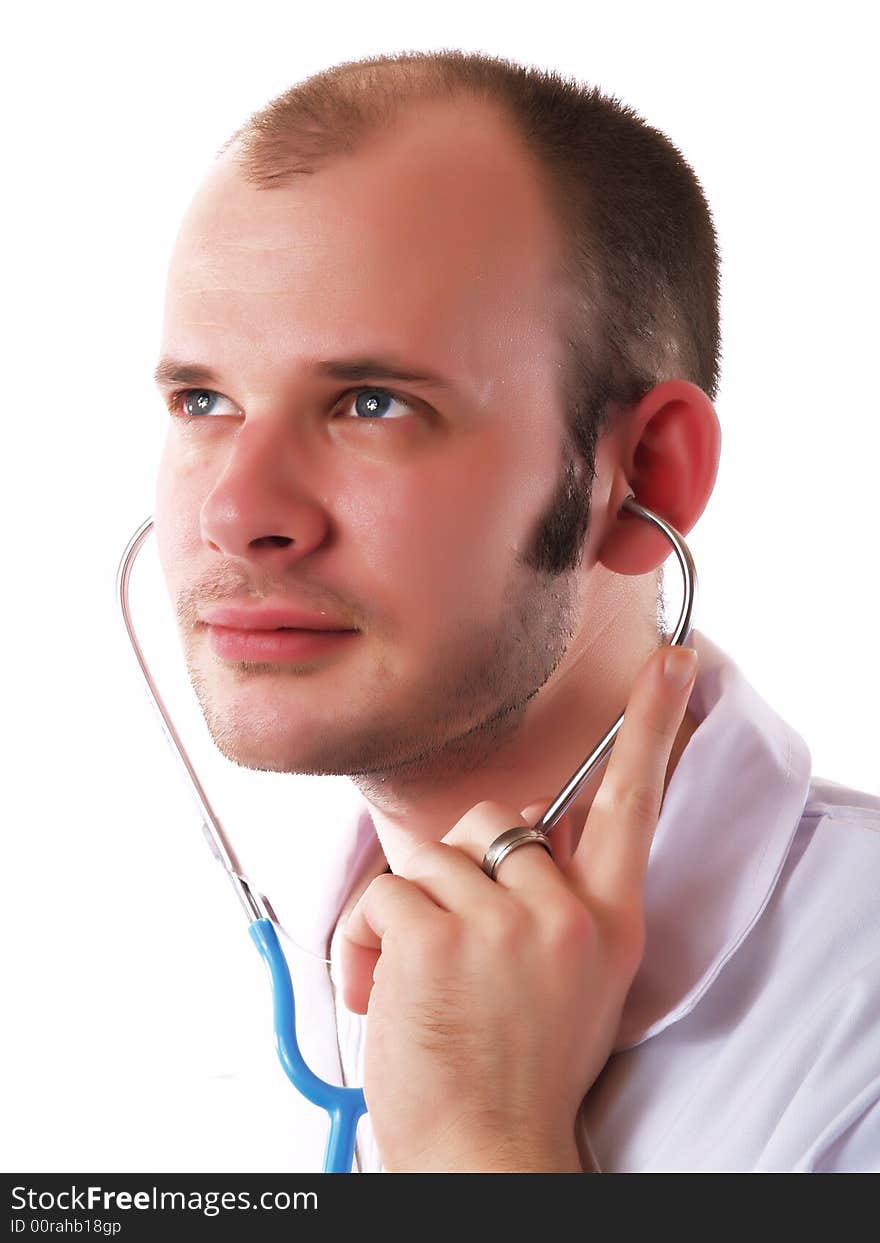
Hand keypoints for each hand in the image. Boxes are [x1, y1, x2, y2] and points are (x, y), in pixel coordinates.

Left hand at [340, 643, 698, 1171]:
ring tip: (416, 984)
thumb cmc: (516, 1070)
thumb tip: (516, 841)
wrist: (488, 1154)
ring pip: (431, 859)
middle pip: (498, 822)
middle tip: (454, 947)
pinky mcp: (440, 935)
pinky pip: (384, 894)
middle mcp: (567, 914)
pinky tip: (382, 992)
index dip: (651, 726)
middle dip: (461, 871)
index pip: (633, 805)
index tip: (671, 663)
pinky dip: (365, 942)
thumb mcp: (572, 981)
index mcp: (609, 922)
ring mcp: (505, 923)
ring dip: (407, 917)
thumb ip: (557, 904)